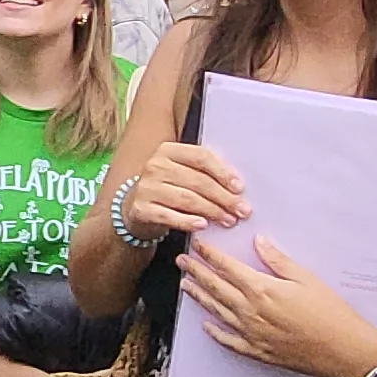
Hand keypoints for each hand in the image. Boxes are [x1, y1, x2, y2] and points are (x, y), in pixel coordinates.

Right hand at [125, 141, 247, 239]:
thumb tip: (237, 187)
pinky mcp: (141, 208)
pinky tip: (203, 225)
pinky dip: (188, 221)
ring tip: (229, 220)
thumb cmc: (168, 188)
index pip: (201, 157)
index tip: (240, 187)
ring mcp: (147, 187)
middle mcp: (155, 166)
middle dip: (224, 197)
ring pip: (187, 199)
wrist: (134, 207)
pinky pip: (170, 216)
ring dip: (212, 211)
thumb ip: (204, 173)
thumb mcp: (181, 173)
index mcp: (168, 151)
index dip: (223, 172)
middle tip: (242, 210)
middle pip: (197, 181)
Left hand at [179, 234, 376, 376]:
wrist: (342, 351)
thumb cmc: (330, 313)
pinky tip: (206, 325)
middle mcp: (250, 312)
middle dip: (196, 272)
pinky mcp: (257, 352)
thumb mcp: (306, 279)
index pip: (227, 267)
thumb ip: (278, 260)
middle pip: (215, 288)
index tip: (197, 244)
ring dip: (199, 297)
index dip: (210, 254)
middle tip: (182, 261)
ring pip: (216, 312)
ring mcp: (251, 334)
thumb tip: (259, 241)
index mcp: (262, 290)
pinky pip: (228, 341)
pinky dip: (215, 332)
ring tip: (186, 285)